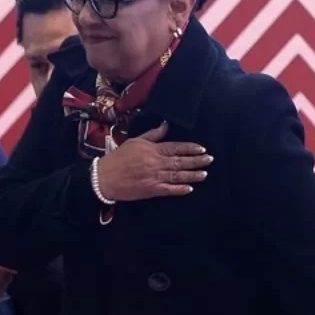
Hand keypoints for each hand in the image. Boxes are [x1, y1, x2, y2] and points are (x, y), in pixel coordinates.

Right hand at [95, 122, 211, 201]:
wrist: (104, 177)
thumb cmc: (119, 158)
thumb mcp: (135, 141)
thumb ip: (152, 134)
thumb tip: (166, 125)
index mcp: (152, 150)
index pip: (175, 148)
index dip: (190, 148)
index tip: (202, 149)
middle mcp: (156, 163)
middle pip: (180, 161)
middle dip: (196, 161)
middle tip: (210, 160)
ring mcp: (154, 177)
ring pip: (177, 175)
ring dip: (192, 175)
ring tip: (204, 174)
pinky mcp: (151, 190)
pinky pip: (168, 190)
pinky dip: (179, 189)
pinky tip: (189, 189)